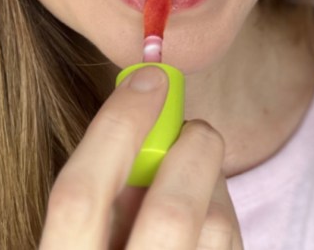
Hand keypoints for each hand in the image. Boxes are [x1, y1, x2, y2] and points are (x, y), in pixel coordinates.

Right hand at [40, 66, 243, 248]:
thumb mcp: (79, 242)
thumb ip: (97, 203)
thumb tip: (141, 129)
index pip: (78, 197)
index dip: (116, 127)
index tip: (149, 79)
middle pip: (172, 214)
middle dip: (192, 151)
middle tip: (196, 129)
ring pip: (216, 228)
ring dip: (214, 188)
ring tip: (195, 189)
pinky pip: (235, 246)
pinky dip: (226, 221)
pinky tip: (207, 227)